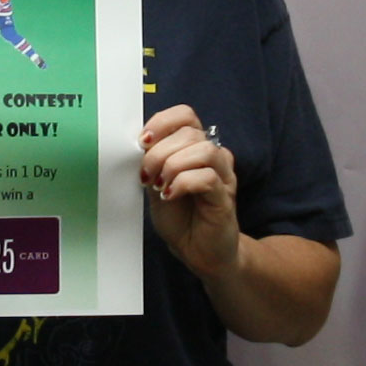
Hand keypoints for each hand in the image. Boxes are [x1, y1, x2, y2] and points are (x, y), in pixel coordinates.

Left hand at [138, 103, 241, 279]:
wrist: (196, 251)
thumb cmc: (179, 217)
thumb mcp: (156, 183)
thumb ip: (152, 162)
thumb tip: (139, 142)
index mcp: (196, 147)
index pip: (186, 115)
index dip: (162, 123)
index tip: (143, 142)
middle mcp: (214, 157)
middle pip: (190, 133)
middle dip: (160, 152)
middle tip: (147, 176)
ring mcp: (223, 177)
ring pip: (204, 151)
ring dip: (173, 166)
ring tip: (160, 186)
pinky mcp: (225, 198)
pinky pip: (208, 178)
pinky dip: (183, 183)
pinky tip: (170, 195)